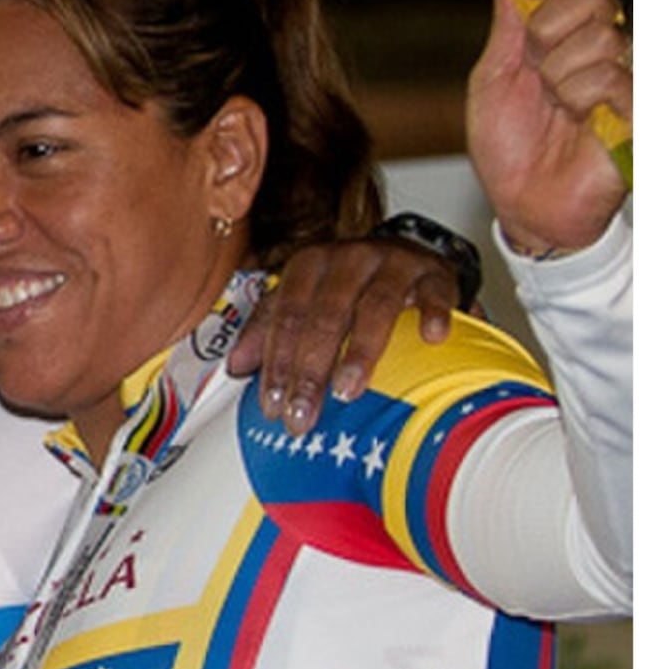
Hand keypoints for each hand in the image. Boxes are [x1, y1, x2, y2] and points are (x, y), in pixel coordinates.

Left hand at [228, 239, 459, 435]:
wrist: (408, 255)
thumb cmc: (351, 285)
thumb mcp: (304, 299)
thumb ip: (268, 328)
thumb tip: (235, 369)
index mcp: (309, 265)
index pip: (286, 316)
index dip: (276, 362)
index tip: (272, 405)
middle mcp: (347, 258)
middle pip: (324, 316)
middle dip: (310, 370)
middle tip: (303, 413)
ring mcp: (393, 262)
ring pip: (375, 305)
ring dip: (360, 350)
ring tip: (348, 390)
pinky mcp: (434, 272)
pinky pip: (434, 293)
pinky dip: (432, 314)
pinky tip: (430, 339)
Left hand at [467, 0, 628, 253]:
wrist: (522, 203)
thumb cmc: (510, 144)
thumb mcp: (496, 73)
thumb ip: (509, 17)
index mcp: (567, 30)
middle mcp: (604, 43)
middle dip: (549, 29)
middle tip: (537, 69)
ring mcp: (627, 72)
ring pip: (600, 35)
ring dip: (558, 76)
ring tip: (556, 107)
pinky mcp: (640, 103)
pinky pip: (611, 75)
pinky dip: (579, 98)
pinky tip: (577, 120)